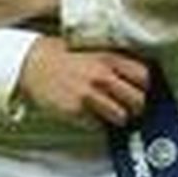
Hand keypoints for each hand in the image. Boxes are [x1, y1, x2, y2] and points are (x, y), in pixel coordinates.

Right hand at [19, 37, 148, 125]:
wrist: (31, 62)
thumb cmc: (63, 56)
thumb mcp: (93, 50)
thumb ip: (115, 62)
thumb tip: (138, 79)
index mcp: (109, 58)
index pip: (144, 76)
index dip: (146, 87)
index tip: (142, 90)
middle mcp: (102, 75)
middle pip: (138, 100)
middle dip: (137, 107)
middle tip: (130, 108)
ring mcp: (89, 94)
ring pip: (121, 117)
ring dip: (118, 118)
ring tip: (111, 114)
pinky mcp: (75, 110)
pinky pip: (98, 126)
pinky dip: (98, 124)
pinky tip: (91, 115)